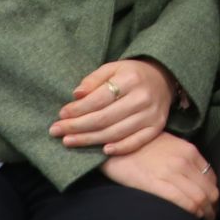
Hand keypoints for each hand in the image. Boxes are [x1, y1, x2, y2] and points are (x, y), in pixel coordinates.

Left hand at [52, 57, 175, 154]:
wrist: (164, 78)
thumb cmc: (131, 74)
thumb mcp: (113, 68)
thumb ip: (93, 80)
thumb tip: (76, 95)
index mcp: (131, 79)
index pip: (99, 99)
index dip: (77, 109)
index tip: (61, 115)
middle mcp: (143, 98)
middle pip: (104, 118)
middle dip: (77, 127)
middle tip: (56, 131)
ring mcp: (151, 114)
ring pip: (115, 133)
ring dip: (89, 140)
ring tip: (69, 142)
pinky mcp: (157, 127)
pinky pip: (136, 142)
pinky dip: (120, 148)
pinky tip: (102, 151)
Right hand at [100, 132, 218, 219]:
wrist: (116, 144)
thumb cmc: (141, 146)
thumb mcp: (170, 144)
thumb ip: (184, 158)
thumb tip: (196, 178)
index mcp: (189, 151)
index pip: (211, 177)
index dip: (213, 193)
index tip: (212, 204)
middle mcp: (184, 161)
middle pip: (209, 189)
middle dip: (213, 207)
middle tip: (211, 217)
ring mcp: (171, 172)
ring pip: (200, 197)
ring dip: (205, 213)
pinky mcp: (157, 183)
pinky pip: (183, 201)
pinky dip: (192, 212)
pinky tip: (192, 218)